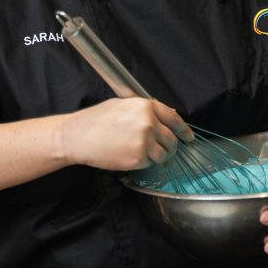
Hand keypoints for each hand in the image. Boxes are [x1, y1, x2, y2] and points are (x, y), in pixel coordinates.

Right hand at [61, 98, 193, 170]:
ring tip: (146, 153)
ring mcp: (144, 142)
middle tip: (166, 149)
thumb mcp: (124, 105)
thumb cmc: (98, 119)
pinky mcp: (137, 159)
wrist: (78, 137)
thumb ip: (147, 110)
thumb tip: (169, 115)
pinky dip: (146, 162)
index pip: (174, 119)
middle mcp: (148, 123)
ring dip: (160, 156)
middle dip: (171, 146)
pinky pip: (150, 163)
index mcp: (146, 107)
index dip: (184, 130)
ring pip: (164, 153)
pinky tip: (132, 156)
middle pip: (172, 139)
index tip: (189, 137)